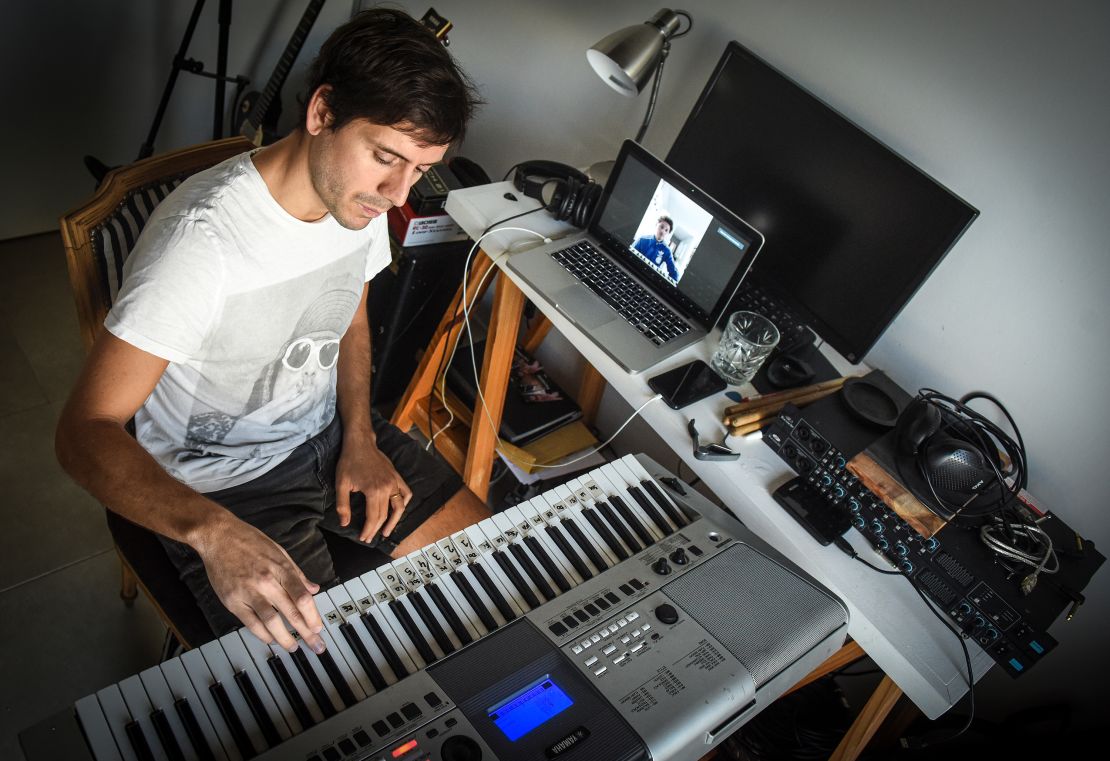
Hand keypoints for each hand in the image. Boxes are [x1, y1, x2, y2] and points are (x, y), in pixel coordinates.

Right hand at [195, 515, 326, 652]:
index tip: (318, 626)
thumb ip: (296, 573)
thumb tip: (314, 588)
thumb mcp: (279, 551)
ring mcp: (249, 592)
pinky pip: (250, 623)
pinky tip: (270, 639)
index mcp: (281, 568)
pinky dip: (262, 634)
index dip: (312, 615)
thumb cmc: (249, 541)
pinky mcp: (232, 600)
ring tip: (293, 647)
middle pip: (291, 611)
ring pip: (271, 621)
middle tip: (316, 645)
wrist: (219, 536)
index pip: (302, 596)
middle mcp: (267, 581)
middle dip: (306, 631)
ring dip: (284, 638)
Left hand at [335, 437, 411, 542]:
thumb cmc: (349, 462)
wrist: (360, 443)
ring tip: (387, 531)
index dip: (368, 530)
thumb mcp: (341, 484)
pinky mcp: (397, 476)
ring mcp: (394, 482)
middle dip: (377, 529)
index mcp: (373, 491)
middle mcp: (387, 488)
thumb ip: (343, 505)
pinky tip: (398, 509)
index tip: (363, 538)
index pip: (374, 517)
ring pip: (400, 507)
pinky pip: (406, 492)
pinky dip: (404, 502)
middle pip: (385, 515)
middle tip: (370, 538)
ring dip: (394, 521)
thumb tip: (345, 523)